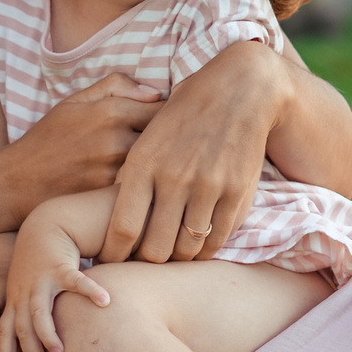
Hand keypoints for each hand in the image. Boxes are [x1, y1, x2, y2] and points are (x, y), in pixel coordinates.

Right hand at [0, 74, 161, 219]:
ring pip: (159, 165)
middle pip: (167, 138)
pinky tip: (151, 186)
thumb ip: (114, 87)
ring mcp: (115, 170)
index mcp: (110, 110)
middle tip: (178, 145)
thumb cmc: (47, 140)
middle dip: (173, 141)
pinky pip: (145, 187)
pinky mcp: (111, 196)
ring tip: (168, 166)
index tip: (174, 121)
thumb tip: (155, 91)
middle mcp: (116, 139)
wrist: (14, 183)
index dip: (173, 115)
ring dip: (164, 165)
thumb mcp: (73, 102)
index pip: (164, 108)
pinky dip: (151, 185)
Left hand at [5, 210, 112, 351]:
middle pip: (22, 330)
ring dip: (48, 335)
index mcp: (15, 301)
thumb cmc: (38, 266)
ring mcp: (41, 281)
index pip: (6, 333)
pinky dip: (90, 291)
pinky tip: (105, 302)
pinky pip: (76, 281)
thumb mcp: (26, 290)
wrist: (42, 228)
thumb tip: (36, 346)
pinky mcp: (60, 267)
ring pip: (39, 314)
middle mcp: (24, 294)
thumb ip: (28, 314)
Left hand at [101, 42, 285, 263]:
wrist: (240, 88)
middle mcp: (175, 178)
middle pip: (155, 249)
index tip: (112, 260)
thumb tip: (115, 216)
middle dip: (146, 262)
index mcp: (145, 162)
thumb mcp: (149, 136)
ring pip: (187, 249)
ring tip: (170, 255)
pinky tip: (197, 245)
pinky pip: (217, 239)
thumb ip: (132, 174)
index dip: (115, 254)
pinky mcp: (237, 192)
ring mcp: (209, 187)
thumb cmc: (186, 113)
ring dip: (178, 258)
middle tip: (143, 261)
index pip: (123, 227)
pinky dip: (205, 250)